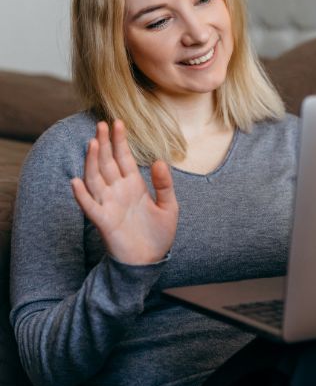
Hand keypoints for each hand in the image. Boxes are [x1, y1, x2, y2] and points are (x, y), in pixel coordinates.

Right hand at [71, 120, 177, 264]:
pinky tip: (77, 181)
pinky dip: (82, 195)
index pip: (124, 158)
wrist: (150, 261)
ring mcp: (109, 205)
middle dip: (104, 144)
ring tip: (92, 142)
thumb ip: (164, 185)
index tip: (118, 123)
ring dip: (92, 161)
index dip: (120, 142)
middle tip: (102, 124)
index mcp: (134, 186)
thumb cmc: (158, 234)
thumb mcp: (169, 207)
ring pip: (96, 178)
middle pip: (107, 163)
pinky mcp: (104, 221)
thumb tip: (160, 161)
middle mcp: (119, 191)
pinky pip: (89, 206)